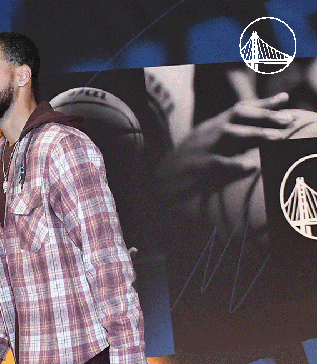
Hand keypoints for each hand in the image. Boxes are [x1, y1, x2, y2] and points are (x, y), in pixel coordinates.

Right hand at [158, 92, 295, 196]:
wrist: (160, 180)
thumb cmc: (187, 165)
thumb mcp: (205, 144)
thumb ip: (226, 138)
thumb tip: (254, 135)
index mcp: (211, 125)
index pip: (240, 108)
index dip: (263, 103)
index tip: (285, 99)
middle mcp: (208, 131)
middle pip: (240, 115)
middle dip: (265, 115)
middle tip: (288, 119)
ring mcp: (202, 148)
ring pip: (232, 134)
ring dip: (257, 134)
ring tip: (278, 139)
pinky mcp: (198, 166)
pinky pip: (219, 163)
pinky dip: (236, 164)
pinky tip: (252, 166)